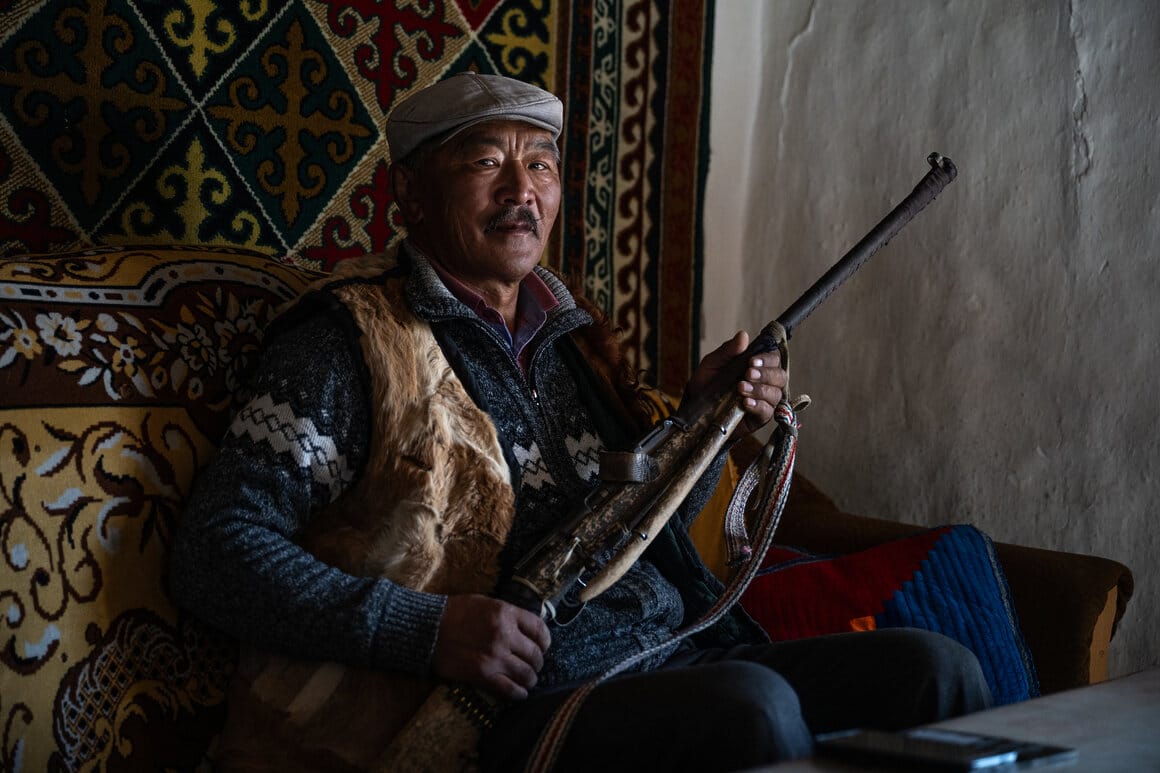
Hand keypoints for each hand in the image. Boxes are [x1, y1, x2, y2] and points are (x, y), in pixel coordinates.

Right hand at [432, 594, 550, 700]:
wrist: (426, 629)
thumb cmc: (455, 613)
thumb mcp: (486, 603)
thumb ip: (508, 614)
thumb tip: (528, 628)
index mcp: (506, 613)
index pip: (540, 629)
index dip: (545, 641)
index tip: (543, 646)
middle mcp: (504, 635)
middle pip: (535, 655)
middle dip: (537, 662)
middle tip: (533, 665)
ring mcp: (494, 656)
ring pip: (527, 674)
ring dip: (530, 679)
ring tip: (527, 680)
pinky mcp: (482, 675)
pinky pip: (509, 689)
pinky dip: (519, 693)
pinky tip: (520, 693)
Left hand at [686, 331, 788, 437]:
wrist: (694, 410)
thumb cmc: (705, 385)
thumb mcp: (713, 364)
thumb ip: (728, 350)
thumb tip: (743, 335)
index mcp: (756, 367)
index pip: (774, 358)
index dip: (767, 358)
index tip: (752, 361)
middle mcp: (764, 383)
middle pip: (780, 375)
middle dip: (766, 374)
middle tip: (747, 374)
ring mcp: (763, 401)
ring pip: (776, 393)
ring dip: (760, 389)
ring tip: (741, 388)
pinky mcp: (759, 418)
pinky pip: (768, 411)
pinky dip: (758, 406)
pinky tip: (745, 403)